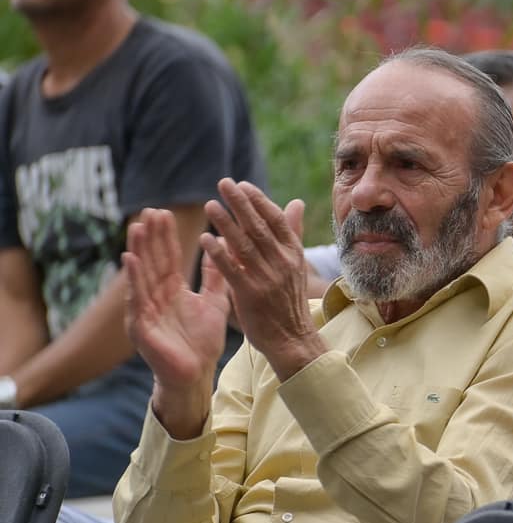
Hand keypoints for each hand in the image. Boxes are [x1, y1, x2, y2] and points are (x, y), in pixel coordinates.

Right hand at [124, 208, 230, 391]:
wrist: (196, 374)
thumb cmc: (202, 341)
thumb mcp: (214, 302)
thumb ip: (215, 277)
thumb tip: (219, 249)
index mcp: (173, 291)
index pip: (168, 257)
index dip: (165, 236)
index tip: (164, 212)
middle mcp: (156, 297)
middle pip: (152, 261)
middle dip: (150, 236)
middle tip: (149, 211)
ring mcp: (146, 310)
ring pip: (142, 276)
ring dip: (138, 251)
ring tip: (136, 227)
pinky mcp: (141, 326)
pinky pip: (137, 299)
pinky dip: (134, 280)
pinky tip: (130, 260)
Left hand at [200, 179, 325, 380]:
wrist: (292, 339)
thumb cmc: (289, 300)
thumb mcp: (296, 264)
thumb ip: (292, 232)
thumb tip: (296, 202)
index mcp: (293, 253)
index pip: (275, 219)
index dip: (258, 200)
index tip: (242, 185)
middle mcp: (282, 263)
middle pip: (258, 227)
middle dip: (240, 203)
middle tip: (223, 183)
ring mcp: (267, 279)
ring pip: (244, 245)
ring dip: (226, 223)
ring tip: (210, 205)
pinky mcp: (251, 295)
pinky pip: (232, 269)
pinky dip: (218, 253)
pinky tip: (205, 239)